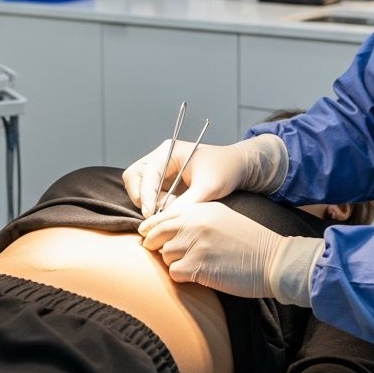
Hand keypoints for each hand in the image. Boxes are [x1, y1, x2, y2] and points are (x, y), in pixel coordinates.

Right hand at [122, 135, 287, 217]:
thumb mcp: (207, 188)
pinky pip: (152, 196)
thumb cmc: (225, 171)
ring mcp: (162, 170)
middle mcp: (161, 158)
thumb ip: (185, 204)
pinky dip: (158, 207)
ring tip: (173, 211)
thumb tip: (164, 221)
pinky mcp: (166, 183)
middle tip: (157, 215)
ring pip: (141, 189)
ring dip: (152, 204)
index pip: (145, 173)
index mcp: (168, 151)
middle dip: (143, 198)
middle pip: (134, 178)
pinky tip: (174, 212)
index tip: (151, 215)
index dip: (146, 195)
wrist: (239, 168)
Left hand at [139, 201, 322, 306]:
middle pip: (156, 236)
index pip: (162, 217)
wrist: (273, 259)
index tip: (147, 236)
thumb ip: (196, 219)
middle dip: (156, 246)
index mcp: (200, 209)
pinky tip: (198, 275)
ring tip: (194, 265)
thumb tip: (167, 229)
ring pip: (164, 256)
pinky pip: (174, 273)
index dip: (151, 229)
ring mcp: (195, 243)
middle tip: (167, 255)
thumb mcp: (221, 218)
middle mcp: (194, 223)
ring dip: (174, 263)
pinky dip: (183, 277)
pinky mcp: (198, 265)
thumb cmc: (249, 241)